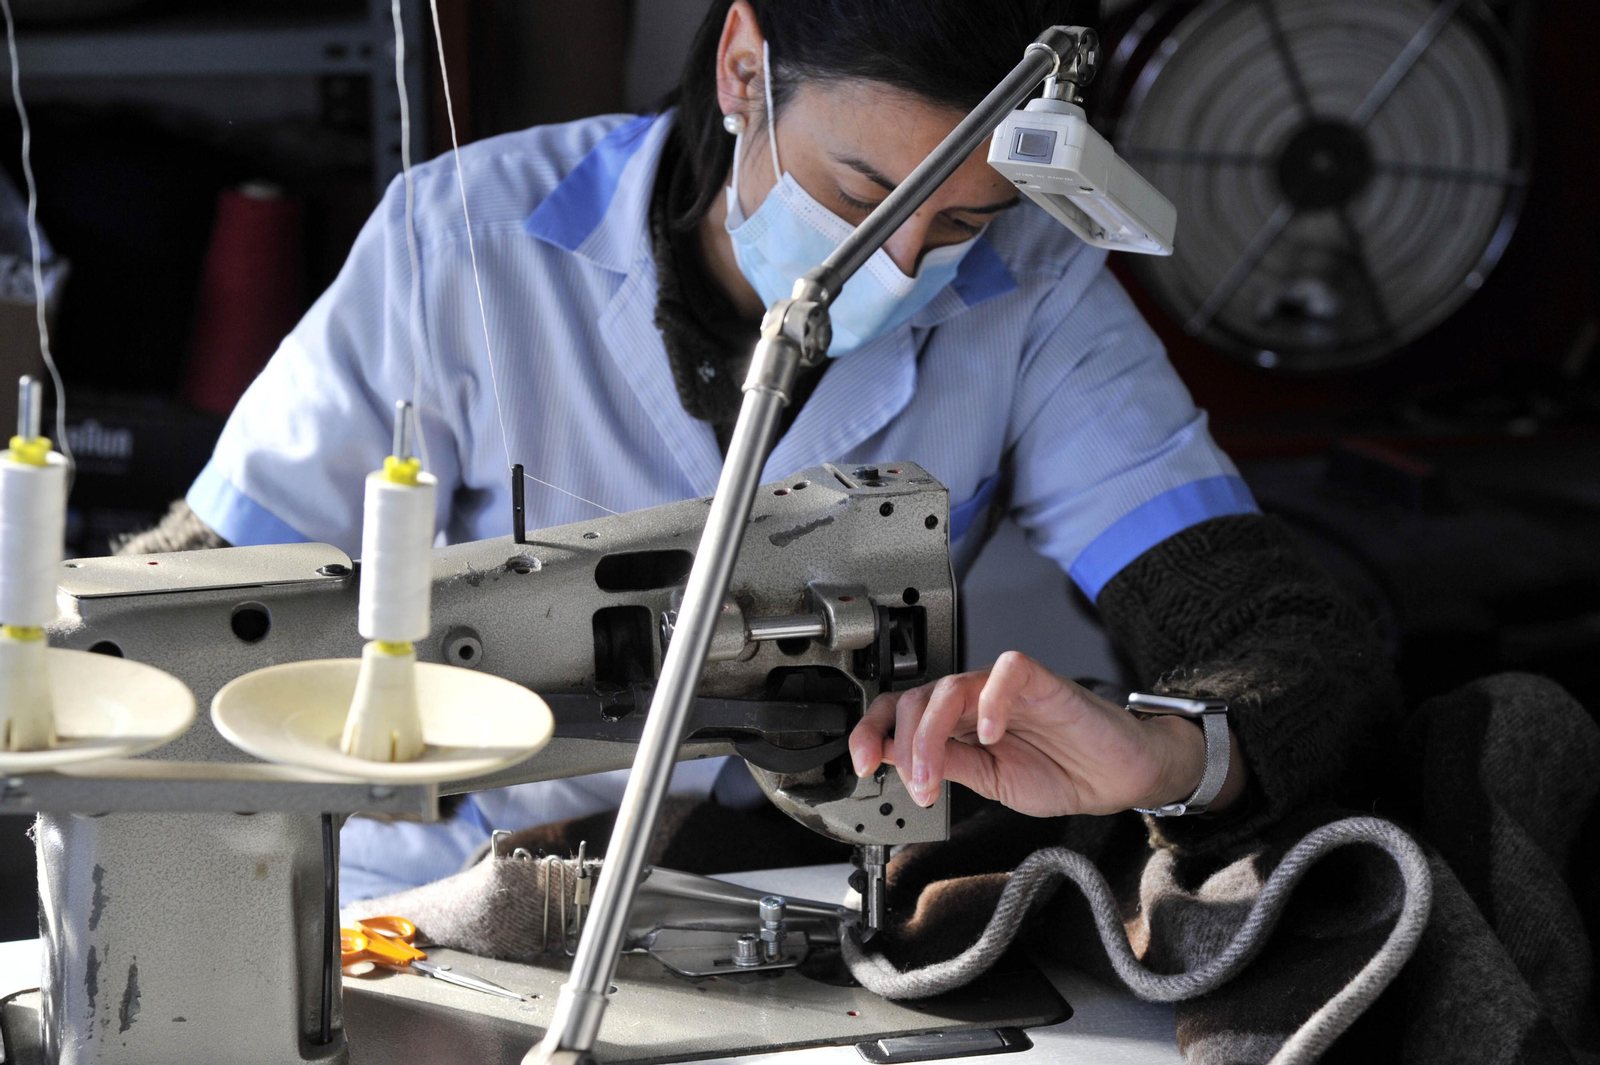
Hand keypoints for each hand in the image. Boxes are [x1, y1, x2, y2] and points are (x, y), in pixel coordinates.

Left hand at [847, 651, 1243, 816]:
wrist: (1119, 778)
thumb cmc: (1062, 772)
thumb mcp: (989, 781)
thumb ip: (947, 765)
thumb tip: (895, 762)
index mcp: (957, 721)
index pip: (900, 711)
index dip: (873, 730)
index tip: (861, 764)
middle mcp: (975, 699)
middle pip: (917, 699)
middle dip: (903, 746)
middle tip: (918, 786)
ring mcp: (1006, 688)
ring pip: (951, 685)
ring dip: (931, 735)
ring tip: (937, 776)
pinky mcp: (1041, 682)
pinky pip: (1008, 671)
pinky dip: (991, 701)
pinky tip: (990, 734)